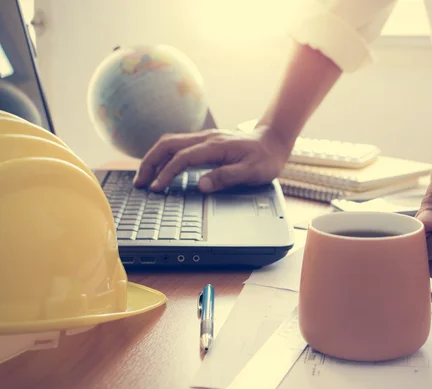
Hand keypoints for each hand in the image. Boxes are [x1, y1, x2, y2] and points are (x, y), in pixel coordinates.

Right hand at [133, 125, 293, 191]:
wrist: (274, 140)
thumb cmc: (265, 158)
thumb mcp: (252, 172)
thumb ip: (226, 177)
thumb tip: (201, 185)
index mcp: (215, 146)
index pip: (182, 158)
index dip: (166, 173)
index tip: (157, 189)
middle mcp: (206, 139)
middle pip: (167, 145)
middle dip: (150, 162)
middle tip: (140, 183)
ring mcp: (204, 138)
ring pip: (170, 143)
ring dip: (154, 158)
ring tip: (145, 177)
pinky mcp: (205, 142)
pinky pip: (178, 145)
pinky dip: (163, 156)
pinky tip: (160, 168)